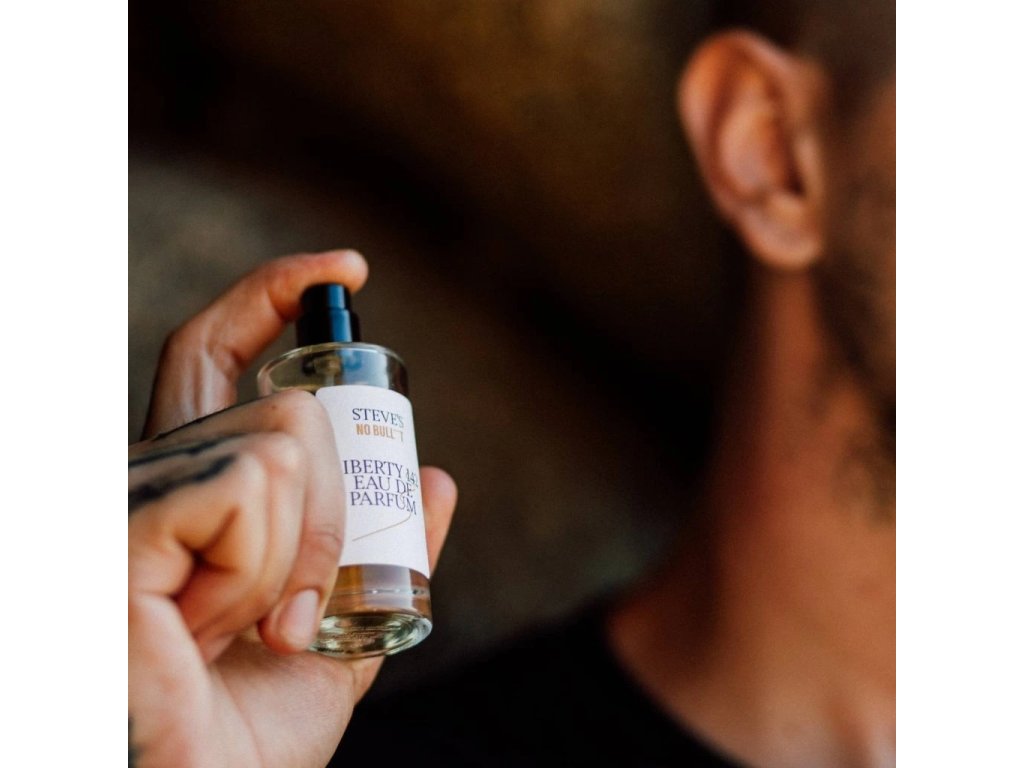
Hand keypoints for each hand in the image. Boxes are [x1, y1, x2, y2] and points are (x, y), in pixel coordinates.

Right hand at [128, 251, 456, 767]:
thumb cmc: (245, 740)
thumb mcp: (341, 638)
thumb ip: (387, 560)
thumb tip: (440, 482)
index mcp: (190, 491)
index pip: (216, 352)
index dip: (273, 294)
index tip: (347, 271)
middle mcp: (149, 475)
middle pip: (282, 404)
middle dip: (339, 500)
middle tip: (308, 608)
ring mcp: (126, 494)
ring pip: (279, 445)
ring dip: (305, 554)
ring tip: (250, 635)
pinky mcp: (120, 523)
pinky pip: (249, 484)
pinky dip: (269, 563)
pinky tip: (214, 629)